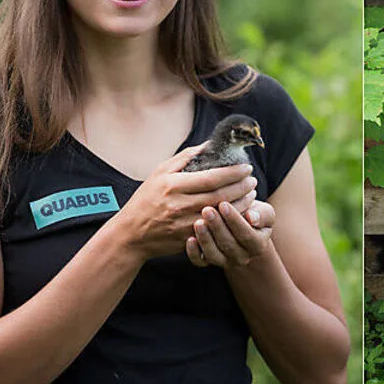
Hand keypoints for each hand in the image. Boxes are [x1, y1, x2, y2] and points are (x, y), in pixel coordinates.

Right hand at [115, 144, 257, 260]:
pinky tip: (240, 210)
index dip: (233, 173)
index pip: (211, 178)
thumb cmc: (146, 198)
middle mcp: (178, 205)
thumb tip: (210, 144)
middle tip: (253, 180)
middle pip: (220, 196)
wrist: (131, 233)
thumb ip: (186, 157)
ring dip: (241, 203)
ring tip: (252, 193)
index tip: (247, 167)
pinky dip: (231, 218)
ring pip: (222, 213)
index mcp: (172, 186)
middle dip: (242, 187)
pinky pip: (217, 228)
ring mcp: (184, 224)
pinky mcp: (188, 238)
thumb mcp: (160, 172)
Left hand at [186, 199, 275, 267]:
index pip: (247, 235)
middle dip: (217, 227)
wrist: (241, 226)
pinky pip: (200, 262)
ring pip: (213, 254)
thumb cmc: (252, 214)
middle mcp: (242, 257)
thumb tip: (252, 217)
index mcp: (258, 245)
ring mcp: (225, 261)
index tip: (224, 204)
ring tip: (198, 222)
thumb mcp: (264, 212)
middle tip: (207, 210)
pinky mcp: (208, 262)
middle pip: (228, 244)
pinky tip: (189, 239)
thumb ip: (262, 215)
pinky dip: (193, 253)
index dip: (235, 220)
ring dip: (205, 239)